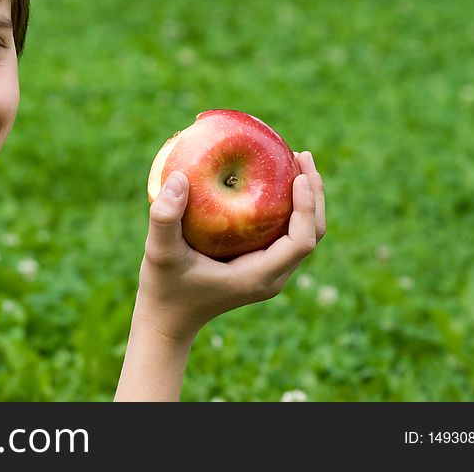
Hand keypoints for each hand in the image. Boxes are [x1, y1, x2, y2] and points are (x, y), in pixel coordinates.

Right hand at [135, 150, 325, 343]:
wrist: (167, 319)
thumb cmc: (164, 287)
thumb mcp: (159, 252)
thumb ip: (165, 218)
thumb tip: (180, 177)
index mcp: (258, 276)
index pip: (302, 241)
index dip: (307, 207)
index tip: (299, 175)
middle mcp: (272, 276)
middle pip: (313, 234)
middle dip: (314, 195)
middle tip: (301, 156)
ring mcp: (268, 272)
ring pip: (304, 234)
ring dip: (306, 199)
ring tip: (294, 162)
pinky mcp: (260, 266)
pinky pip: (286, 234)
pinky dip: (288, 208)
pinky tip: (270, 181)